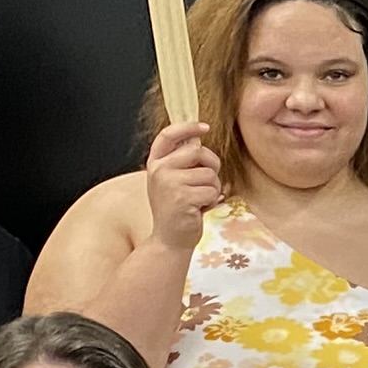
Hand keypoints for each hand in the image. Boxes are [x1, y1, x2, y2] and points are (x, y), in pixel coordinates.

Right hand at [141, 121, 223, 251]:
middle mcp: (159, 170)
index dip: (187, 127)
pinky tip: (199, 210)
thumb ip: (181, 162)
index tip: (204, 127)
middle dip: (211, 165)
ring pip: (209, 173)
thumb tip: (198, 139)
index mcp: (156, 163)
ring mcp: (169, 183)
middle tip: (206, 182)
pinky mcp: (182, 198)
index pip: (168, 135)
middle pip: (198, 151)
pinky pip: (211, 190)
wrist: (169, 240)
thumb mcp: (172, 181)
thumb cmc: (176, 210)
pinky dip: (211, 201)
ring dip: (212, 188)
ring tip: (198, 200)